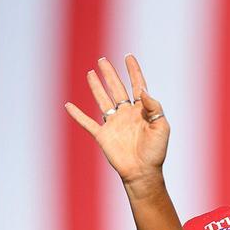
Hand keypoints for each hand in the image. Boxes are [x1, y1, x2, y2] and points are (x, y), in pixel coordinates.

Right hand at [64, 54, 169, 186]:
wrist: (143, 172)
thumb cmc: (156, 151)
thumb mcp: (161, 126)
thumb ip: (154, 106)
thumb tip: (142, 89)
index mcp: (141, 110)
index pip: (136, 85)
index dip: (133, 71)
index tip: (128, 57)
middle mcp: (126, 114)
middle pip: (116, 88)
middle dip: (110, 74)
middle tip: (103, 60)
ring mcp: (113, 124)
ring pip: (102, 100)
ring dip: (96, 87)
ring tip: (90, 72)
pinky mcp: (103, 136)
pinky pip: (87, 123)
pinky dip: (77, 115)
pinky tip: (68, 105)